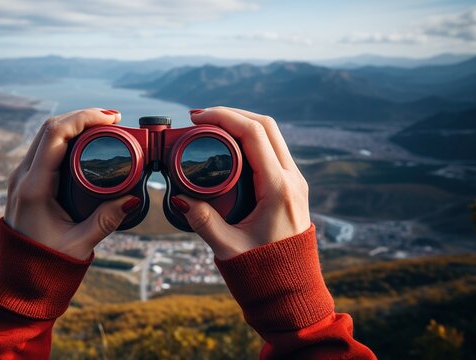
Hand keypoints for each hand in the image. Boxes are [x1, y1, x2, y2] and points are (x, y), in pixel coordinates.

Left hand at [4, 108, 139, 259]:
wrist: (20, 278)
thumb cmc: (46, 264)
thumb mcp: (79, 244)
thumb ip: (106, 221)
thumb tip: (132, 198)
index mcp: (34, 188)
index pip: (56, 135)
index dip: (84, 118)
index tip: (112, 118)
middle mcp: (22, 177)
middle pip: (50, 127)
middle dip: (82, 116)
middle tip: (114, 119)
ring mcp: (21, 177)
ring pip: (46, 134)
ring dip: (73, 124)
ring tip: (104, 126)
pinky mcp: (25, 181)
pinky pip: (44, 147)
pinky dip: (66, 137)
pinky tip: (86, 140)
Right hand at [173, 107, 310, 259]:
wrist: (292, 290)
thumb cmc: (265, 272)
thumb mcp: (228, 248)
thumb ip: (203, 222)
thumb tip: (180, 198)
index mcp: (279, 189)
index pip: (254, 134)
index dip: (224, 117)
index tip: (197, 118)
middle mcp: (292, 180)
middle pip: (266, 125)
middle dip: (233, 113)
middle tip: (201, 118)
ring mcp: (295, 182)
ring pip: (272, 135)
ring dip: (242, 123)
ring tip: (211, 127)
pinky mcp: (292, 187)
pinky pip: (273, 150)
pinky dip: (251, 139)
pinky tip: (229, 146)